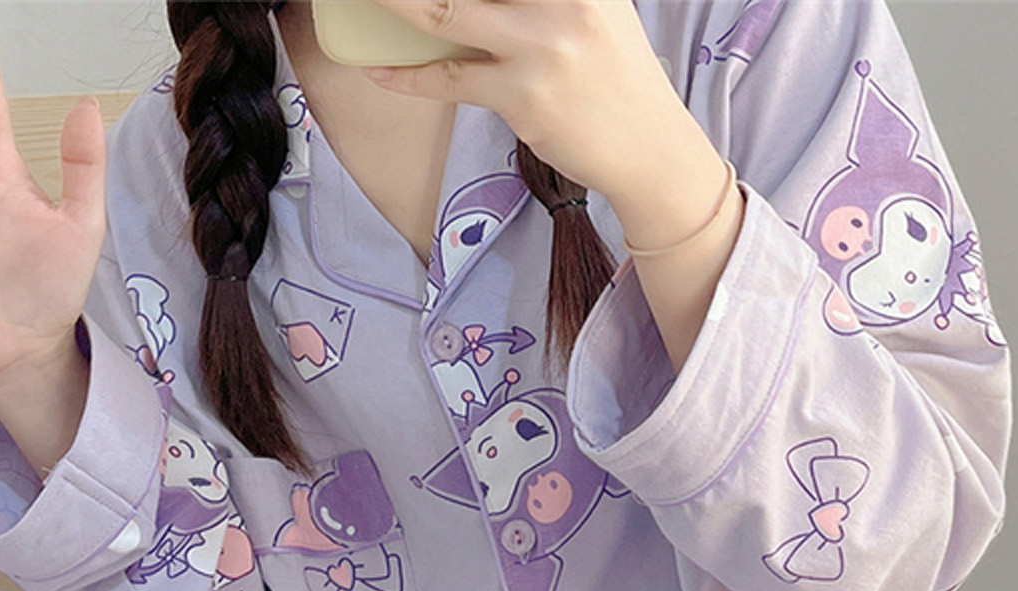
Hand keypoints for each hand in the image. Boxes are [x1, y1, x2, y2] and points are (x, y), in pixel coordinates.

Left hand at [359, 0, 700, 207]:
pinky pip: (449, 80)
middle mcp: (562, 0)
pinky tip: (380, 72)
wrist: (650, 149)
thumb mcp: (594, 9)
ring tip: (367, 0)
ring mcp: (540, 47)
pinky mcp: (522, 96)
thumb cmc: (615, 77)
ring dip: (394, 3)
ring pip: (443, 11)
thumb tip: (477, 4)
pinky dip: (408, 77)